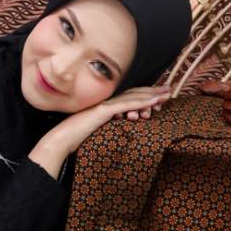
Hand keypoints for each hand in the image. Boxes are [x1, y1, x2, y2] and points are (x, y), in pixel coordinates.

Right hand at [29, 86, 170, 176]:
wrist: (61, 140)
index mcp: (105, 106)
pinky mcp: (104, 110)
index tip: (159, 95)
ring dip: (151, 95)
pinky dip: (142, 101)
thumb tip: (119, 128)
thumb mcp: (97, 131)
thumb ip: (108, 127)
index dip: (144, 94)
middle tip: (169, 90)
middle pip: (133, 93)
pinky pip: (126, 104)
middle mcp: (106, 102)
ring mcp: (105, 105)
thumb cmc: (76, 138)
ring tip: (167, 94)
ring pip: (133, 97)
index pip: (128, 97)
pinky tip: (154, 101)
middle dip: (152, 91)